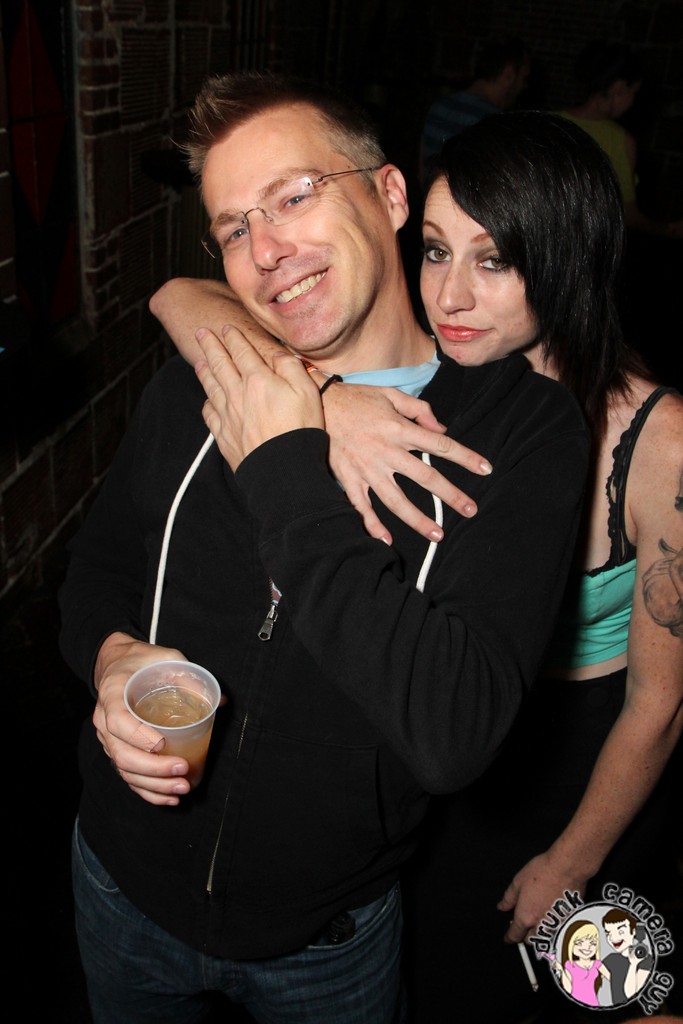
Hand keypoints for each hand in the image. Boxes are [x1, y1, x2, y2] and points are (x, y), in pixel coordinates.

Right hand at [93, 632, 193, 805]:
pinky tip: (168, 798)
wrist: (117, 663)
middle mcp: (104, 720)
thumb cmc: (142, 661)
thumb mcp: (165, 658)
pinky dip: (147, 792)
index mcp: (112, 693)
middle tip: (181, 769)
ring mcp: (108, 739)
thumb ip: (189, 676)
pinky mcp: (117, 750)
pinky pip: (128, 777)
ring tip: (181, 788)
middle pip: (121, 754)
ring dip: (153, 785)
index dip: (138, 736)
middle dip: (153, 768)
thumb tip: (221, 701)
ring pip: (125, 770)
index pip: (118, 720)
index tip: (162, 744)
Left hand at [195, 325, 323, 469]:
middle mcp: (237, 394)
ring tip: (199, 360)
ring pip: (210, 386)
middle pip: (219, 364)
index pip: (241, 352)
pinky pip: (210, 413)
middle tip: (201, 333)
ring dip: (204, 370)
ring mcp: (227, 415)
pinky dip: (207, 402)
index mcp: (258, 380)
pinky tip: (207, 399)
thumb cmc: (299, 430)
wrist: (282, 470)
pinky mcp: (224, 435)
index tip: (225, 328)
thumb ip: (291, 367)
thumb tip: (277, 354)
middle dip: (210, 346)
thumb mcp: (307, 392)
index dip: (233, 338)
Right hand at [324, 384, 492, 543]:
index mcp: (399, 429)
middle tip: (471, 510)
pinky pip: (361, 506)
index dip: (466, 457)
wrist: (316, 404)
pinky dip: (372, 525)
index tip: (486, 469)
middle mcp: (386, 451)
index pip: (440, 445)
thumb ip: (419, 410)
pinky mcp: (348, 478)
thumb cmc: (357, 398)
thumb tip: (441, 429)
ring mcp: (367, 468)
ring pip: (396, 500)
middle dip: (451, 495)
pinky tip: (386, 540)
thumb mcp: (391, 394)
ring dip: (418, 520)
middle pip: (425, 477)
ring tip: (437, 535)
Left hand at [497, 851, 588, 943]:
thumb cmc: (544, 872)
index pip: (514, 935)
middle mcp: (541, 925)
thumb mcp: (518, 881)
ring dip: (541, 933)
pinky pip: (559, 931)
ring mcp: (557, 925)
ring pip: (546, 938)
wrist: (568, 868)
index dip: (509, 937)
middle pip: (530, 940)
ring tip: (540, 919)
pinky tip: (554, 915)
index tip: (508, 938)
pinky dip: (555, 928)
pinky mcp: (570, 921)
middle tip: (525, 923)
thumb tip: (502, 906)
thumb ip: (509, 897)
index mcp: (526, 917)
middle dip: (525, 935)